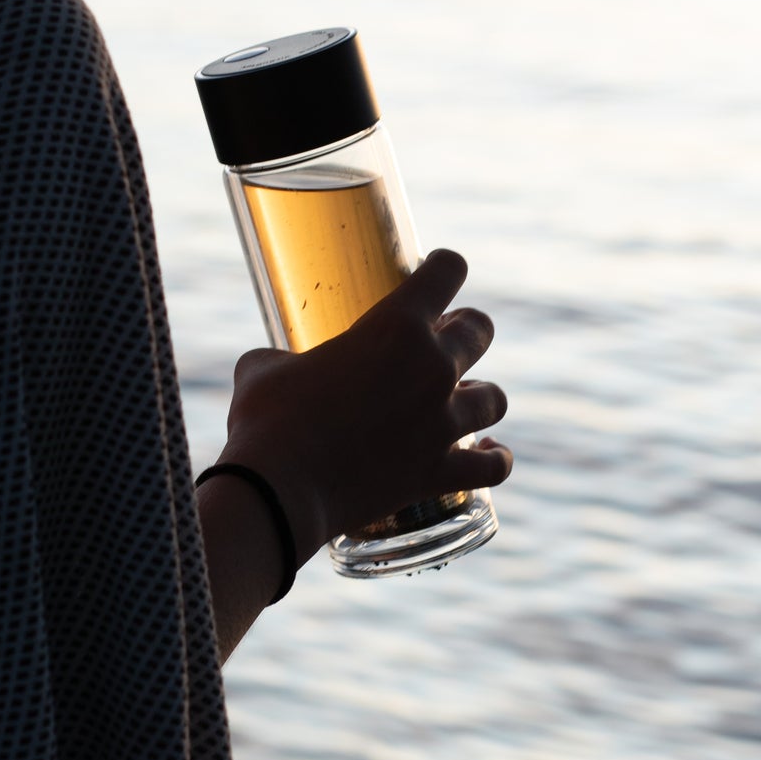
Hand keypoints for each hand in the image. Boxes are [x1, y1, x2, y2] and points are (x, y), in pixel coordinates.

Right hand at [217, 248, 511, 563]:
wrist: (278, 492)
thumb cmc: (266, 420)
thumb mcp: (265, 367)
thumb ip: (286, 357)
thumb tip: (278, 366)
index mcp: (395, 325)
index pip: (447, 272)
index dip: (444, 267)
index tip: (439, 270)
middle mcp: (432, 368)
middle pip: (481, 330)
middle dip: (466, 330)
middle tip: (445, 340)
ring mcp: (443, 422)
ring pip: (496, 398)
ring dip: (480, 395)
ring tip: (463, 400)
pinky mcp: (441, 473)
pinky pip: (494, 465)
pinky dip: (493, 457)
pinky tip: (489, 452)